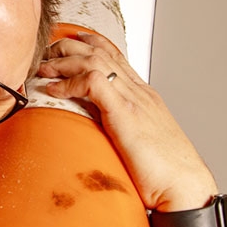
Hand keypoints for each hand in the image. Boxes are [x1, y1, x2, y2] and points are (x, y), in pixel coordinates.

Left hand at [37, 31, 216, 211]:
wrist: (183, 186)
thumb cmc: (163, 170)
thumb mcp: (139, 138)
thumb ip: (121, 124)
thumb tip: (100, 127)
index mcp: (143, 94)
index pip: (115, 55)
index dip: (91, 42)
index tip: (72, 40)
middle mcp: (139, 91)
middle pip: (100, 52)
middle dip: (68, 48)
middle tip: (46, 54)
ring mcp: (133, 99)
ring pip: (94, 61)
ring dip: (63, 62)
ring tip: (43, 68)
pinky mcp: (125, 113)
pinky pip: (92, 84)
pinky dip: (69, 83)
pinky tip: (53, 89)